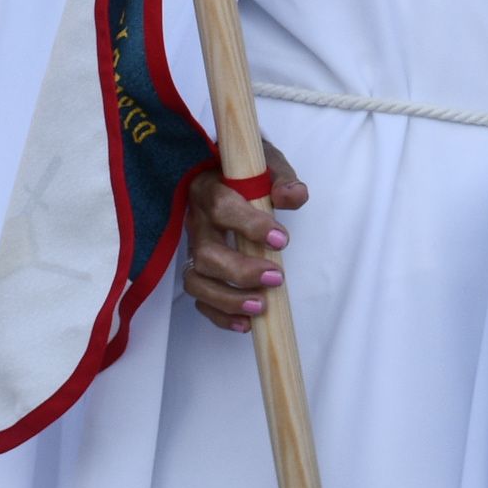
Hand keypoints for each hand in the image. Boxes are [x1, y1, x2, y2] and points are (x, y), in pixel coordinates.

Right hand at [181, 145, 310, 332]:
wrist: (222, 171)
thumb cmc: (247, 170)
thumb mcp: (267, 163)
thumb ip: (282, 178)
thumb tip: (293, 196)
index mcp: (210, 189)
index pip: (223, 208)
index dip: (250, 226)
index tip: (281, 239)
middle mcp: (196, 221)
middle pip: (207, 253)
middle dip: (241, 271)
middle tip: (277, 278)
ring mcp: (193, 247)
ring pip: (197, 279)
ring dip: (228, 299)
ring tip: (261, 307)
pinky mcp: (197, 268)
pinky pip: (198, 298)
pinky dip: (219, 315)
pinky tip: (246, 323)